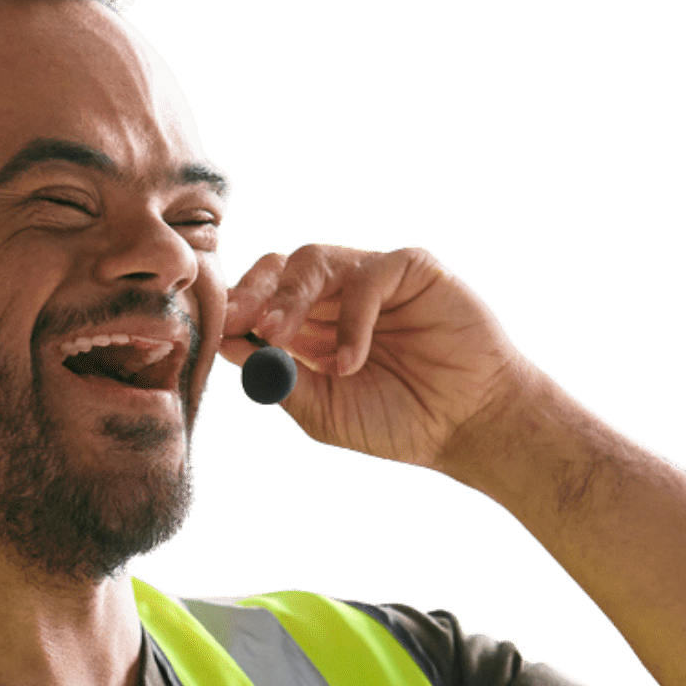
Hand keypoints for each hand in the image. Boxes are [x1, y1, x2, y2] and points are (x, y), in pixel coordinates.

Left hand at [226, 243, 534, 475]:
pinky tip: (351, 360)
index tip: (218, 330)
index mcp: (308, 331)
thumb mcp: (325, 412)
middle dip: (254, 291)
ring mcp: (371, 280)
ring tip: (282, 336)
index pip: (259, 302)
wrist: (467, 425)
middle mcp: (335, 299)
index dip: (236, 311)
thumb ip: (282, 380)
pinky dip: (352, 317)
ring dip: (291, 297)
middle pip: (279, 269)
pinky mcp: (410, 270)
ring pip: (315, 260)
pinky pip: (369, 274)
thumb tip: (230, 346)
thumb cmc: (399, 423)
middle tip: (241, 319)